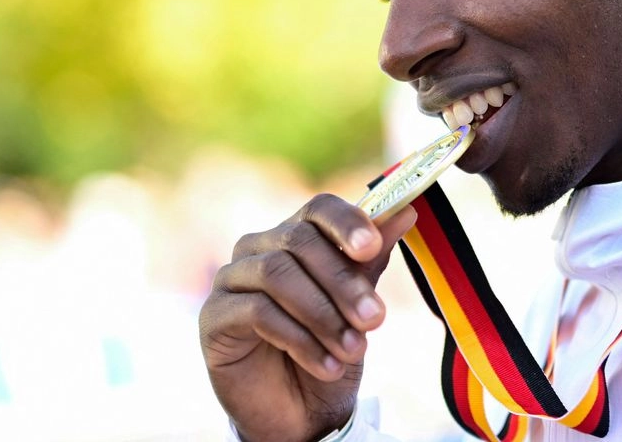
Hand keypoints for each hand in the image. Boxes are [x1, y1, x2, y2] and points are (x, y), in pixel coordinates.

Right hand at [199, 193, 416, 441]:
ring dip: (323, 314)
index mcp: (295, 236)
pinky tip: (326, 366)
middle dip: (343, 281)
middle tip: (376, 319)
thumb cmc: (328, 349)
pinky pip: (257, 312)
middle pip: (300, 240)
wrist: (299, 413)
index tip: (372, 248)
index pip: (318, 209)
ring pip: (278, 274)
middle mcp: (258, 248)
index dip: (346, 222)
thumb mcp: (356, 306)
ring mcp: (231, 278)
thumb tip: (406, 211)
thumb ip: (372, 260)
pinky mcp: (214, 315)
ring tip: (355, 350)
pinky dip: (300, 339)